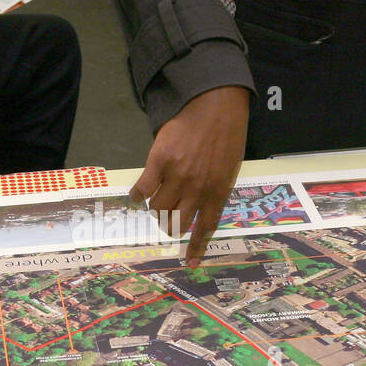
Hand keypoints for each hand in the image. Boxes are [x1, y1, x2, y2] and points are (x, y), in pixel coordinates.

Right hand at [131, 86, 248, 268]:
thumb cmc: (226, 132)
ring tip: (154, 202)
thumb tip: (197, 204)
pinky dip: (137, 195)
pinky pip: (142, 189)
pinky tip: (136, 195)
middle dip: (170, 227)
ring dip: (154, 210)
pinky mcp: (159, 162)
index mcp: (219, 191)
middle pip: (176, 223)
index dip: (196, 247)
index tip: (189, 263)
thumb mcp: (229, 166)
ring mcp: (177, 176)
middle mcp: (198, 189)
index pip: (206, 228)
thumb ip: (215, 187)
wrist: (213, 103)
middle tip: (166, 221)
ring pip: (157, 209)